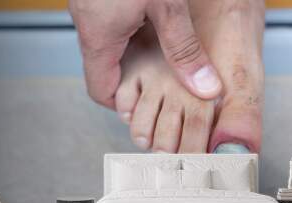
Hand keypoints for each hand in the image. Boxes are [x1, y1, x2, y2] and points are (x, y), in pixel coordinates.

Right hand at [69, 0, 221, 109]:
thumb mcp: (167, 4)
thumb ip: (184, 48)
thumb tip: (204, 86)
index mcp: (98, 36)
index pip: (101, 91)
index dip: (122, 104)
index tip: (146, 103)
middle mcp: (87, 25)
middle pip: (103, 70)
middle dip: (131, 79)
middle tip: (159, 80)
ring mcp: (88, 8)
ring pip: (106, 47)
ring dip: (129, 54)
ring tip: (157, 52)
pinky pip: (107, 25)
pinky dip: (126, 32)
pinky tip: (147, 21)